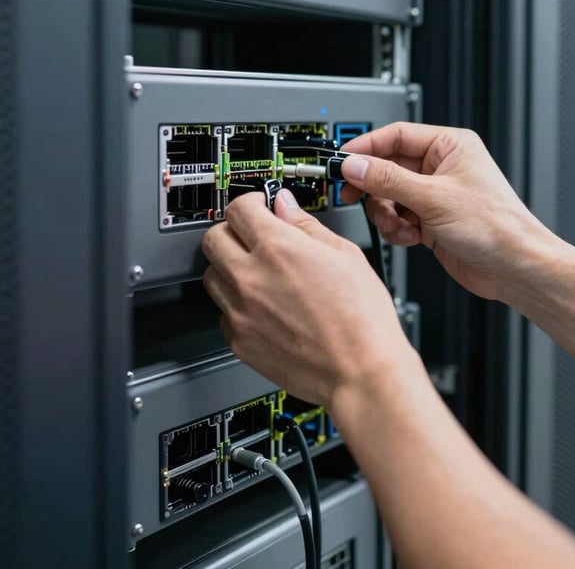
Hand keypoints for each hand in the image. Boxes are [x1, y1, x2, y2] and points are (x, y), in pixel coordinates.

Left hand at [201, 189, 414, 408]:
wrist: (361, 372)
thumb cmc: (362, 318)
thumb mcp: (344, 254)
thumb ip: (306, 225)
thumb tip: (285, 207)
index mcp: (278, 248)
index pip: (238, 208)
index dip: (251, 202)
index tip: (259, 207)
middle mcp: (251, 277)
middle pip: (213, 238)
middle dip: (232, 231)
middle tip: (253, 237)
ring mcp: (240, 312)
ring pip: (212, 275)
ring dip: (230, 267)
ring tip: (259, 274)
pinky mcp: (239, 342)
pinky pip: (223, 312)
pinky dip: (237, 305)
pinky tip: (264, 306)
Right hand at [340, 122, 554, 301]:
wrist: (514, 268)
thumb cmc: (496, 226)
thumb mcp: (433, 198)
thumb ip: (388, 179)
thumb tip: (355, 165)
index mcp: (448, 146)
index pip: (395, 135)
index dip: (366, 147)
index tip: (343, 161)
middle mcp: (440, 167)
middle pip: (386, 167)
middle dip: (373, 186)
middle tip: (353, 195)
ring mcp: (434, 195)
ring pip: (387, 195)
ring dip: (386, 213)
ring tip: (398, 225)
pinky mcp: (429, 220)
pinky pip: (397, 217)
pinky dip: (397, 228)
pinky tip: (412, 236)